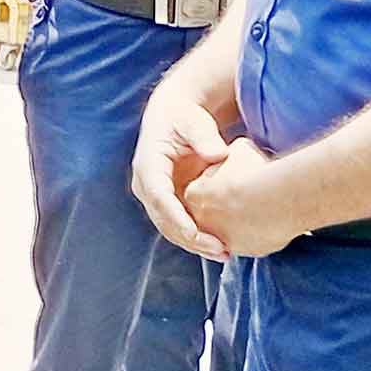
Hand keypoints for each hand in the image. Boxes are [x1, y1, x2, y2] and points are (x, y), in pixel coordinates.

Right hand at [130, 88, 231, 257]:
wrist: (175, 116)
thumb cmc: (186, 117)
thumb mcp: (194, 121)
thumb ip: (204, 136)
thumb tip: (218, 155)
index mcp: (148, 164)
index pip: (158, 196)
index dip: (176, 217)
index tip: (196, 233)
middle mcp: (146, 184)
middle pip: (163, 219)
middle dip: (190, 238)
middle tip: (220, 250)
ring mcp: (155, 195)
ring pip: (170, 227)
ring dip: (194, 244)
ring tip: (223, 253)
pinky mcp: (168, 201)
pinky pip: (179, 225)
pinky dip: (197, 238)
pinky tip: (219, 246)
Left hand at [181, 137, 303, 258]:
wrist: (277, 198)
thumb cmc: (256, 170)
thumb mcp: (239, 150)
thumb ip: (229, 154)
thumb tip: (234, 153)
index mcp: (194, 195)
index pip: (202, 191)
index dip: (220, 183)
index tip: (235, 178)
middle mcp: (201, 221)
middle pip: (213, 212)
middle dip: (226, 205)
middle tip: (246, 195)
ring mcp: (222, 238)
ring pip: (231, 229)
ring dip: (242, 221)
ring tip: (262, 207)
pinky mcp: (244, 251)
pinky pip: (250, 241)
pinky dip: (258, 232)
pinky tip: (271, 219)